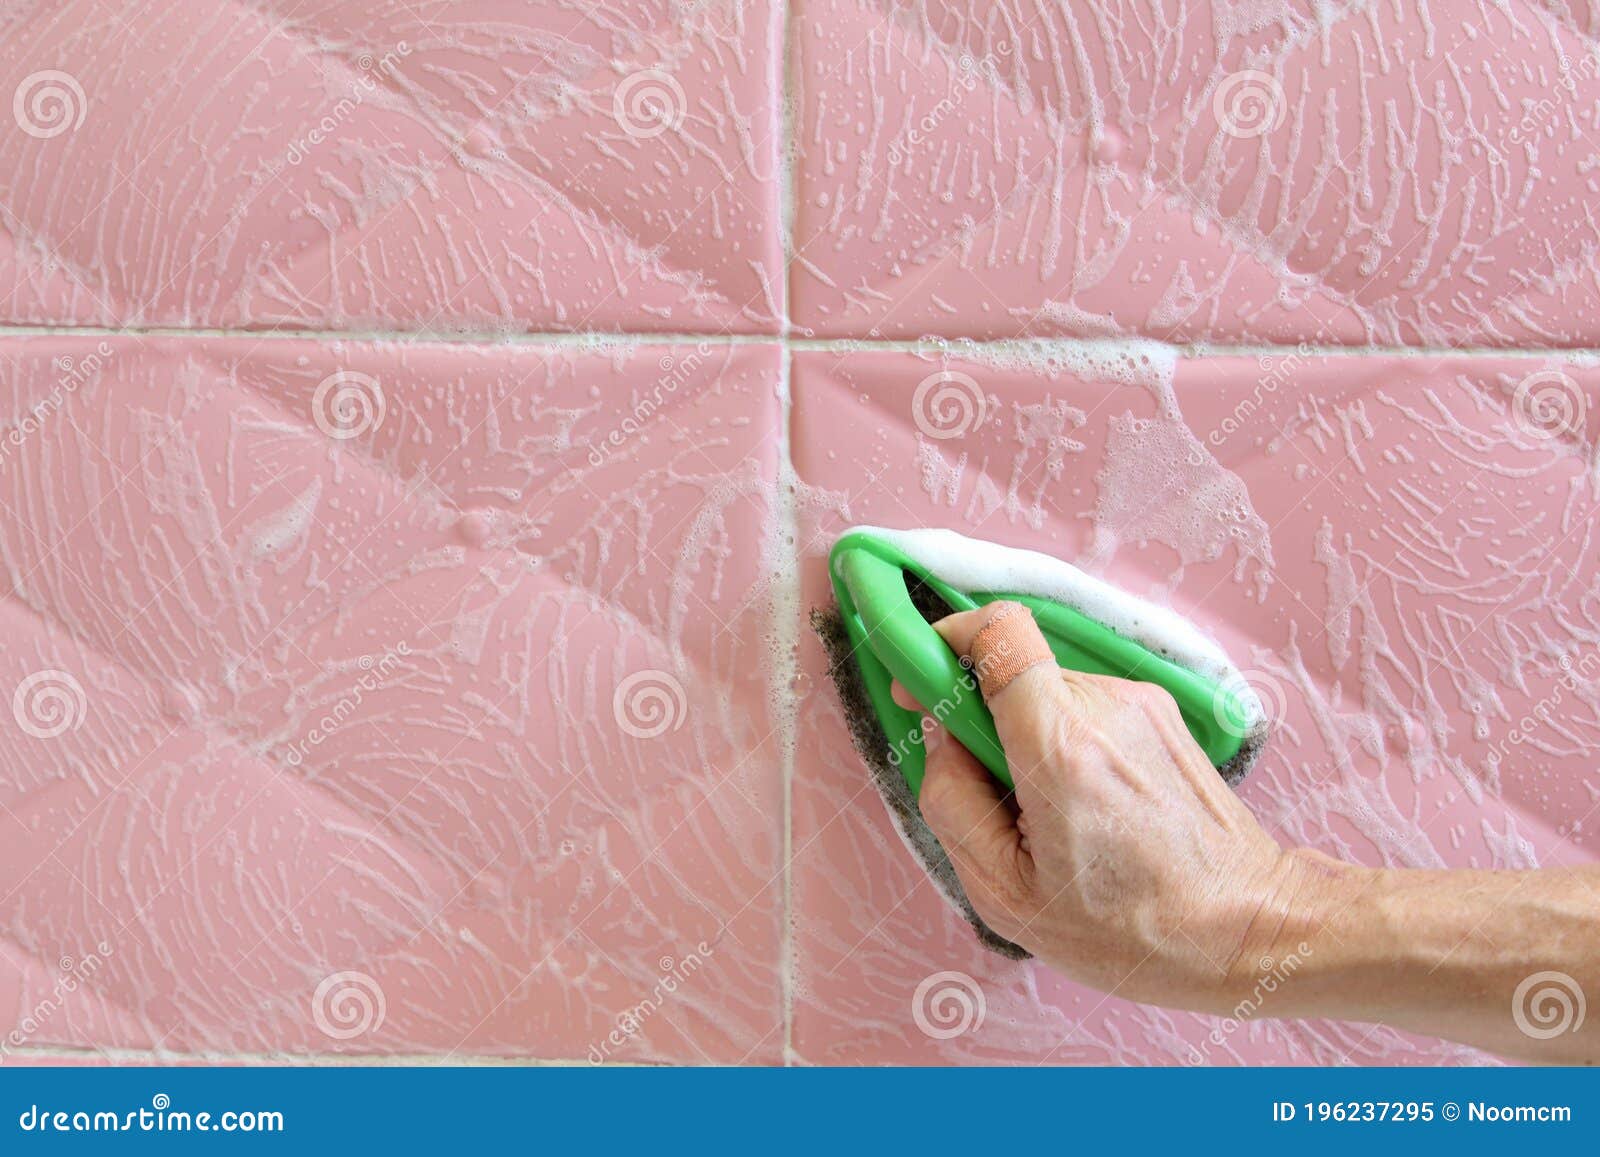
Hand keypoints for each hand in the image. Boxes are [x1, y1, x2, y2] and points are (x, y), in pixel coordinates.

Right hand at [906, 601, 1345, 1013]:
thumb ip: (951, 804)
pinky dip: (1066, 745)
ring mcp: (1140, 704)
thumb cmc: (1133, 930)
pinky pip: (1084, 707)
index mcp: (1061, 749)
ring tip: (1052, 817)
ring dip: (1027, 738)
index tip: (923, 686)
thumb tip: (940, 740)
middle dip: (982, 720)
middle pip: (1012, 672)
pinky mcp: (1160, 712)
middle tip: (994, 795)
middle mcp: (1105, 707)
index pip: (997, 632)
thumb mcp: (1007, 897)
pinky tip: (1089, 810)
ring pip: (1047, 693)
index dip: (945, 643)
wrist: (1251, 928)